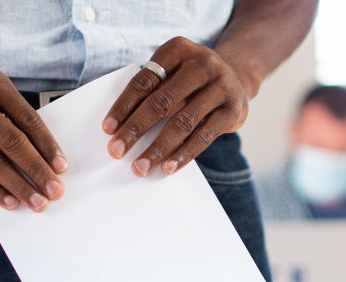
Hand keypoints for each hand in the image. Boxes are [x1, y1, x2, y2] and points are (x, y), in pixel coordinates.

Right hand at [0, 67, 67, 211]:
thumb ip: (11, 122)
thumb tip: (46, 164)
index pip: (26, 117)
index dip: (46, 145)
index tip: (62, 168)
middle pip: (11, 139)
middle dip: (36, 169)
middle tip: (55, 191)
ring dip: (18, 185)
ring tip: (36, 202)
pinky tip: (10, 202)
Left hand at [102, 37, 251, 176]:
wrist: (238, 78)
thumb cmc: (191, 80)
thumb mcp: (173, 73)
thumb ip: (153, 91)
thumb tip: (121, 130)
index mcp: (178, 49)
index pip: (144, 80)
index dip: (124, 106)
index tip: (107, 130)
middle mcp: (202, 64)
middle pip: (161, 102)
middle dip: (136, 129)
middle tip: (116, 151)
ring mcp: (221, 86)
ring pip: (182, 122)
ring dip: (158, 148)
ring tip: (140, 167)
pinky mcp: (233, 110)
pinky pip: (204, 136)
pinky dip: (184, 154)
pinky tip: (168, 167)